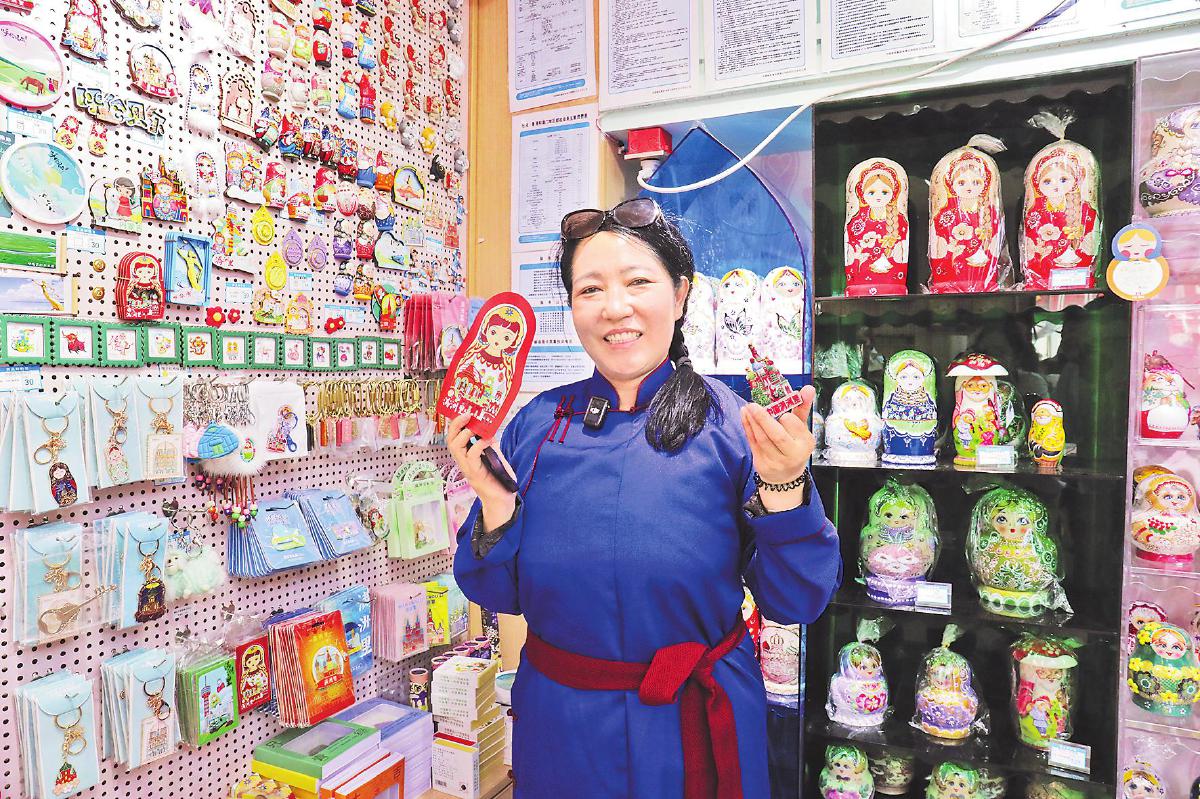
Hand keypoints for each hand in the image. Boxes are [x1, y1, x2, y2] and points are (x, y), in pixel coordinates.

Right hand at [446, 414, 516, 529]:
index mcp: (466, 457)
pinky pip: (472, 456)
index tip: (463, 411)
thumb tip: (490, 432)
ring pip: (456, 448)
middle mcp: (464, 462)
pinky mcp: (475, 474)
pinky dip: (479, 445)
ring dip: (465, 434)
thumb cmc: (499, 481)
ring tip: (476, 426)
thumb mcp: (495, 458)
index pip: (454, 438)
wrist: (503, 501)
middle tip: (467, 414)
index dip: (455, 425)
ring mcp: (468, 468)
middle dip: (456, 425)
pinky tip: (488, 440)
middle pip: (450, 441)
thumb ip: (491, 446)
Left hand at [740, 384, 816, 483]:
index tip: (781, 408)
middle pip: (777, 436)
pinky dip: (747, 427)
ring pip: (762, 439)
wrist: (785, 476)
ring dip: (753, 422)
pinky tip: (744, 415)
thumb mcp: (802, 429)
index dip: (785, 417)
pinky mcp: (761, 463)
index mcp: (805, 444)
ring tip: (748, 407)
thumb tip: (808, 388)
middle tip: (754, 404)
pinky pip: (753, 442)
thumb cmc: (794, 446)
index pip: (794, 426)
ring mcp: (775, 461)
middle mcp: (792, 455)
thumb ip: (803, 408)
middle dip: (764, 419)